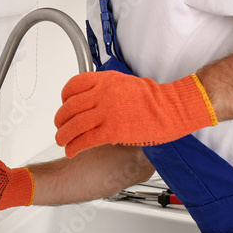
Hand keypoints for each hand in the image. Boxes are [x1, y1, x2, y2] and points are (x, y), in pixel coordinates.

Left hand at [53, 71, 216, 157]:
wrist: (173, 108)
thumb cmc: (156, 98)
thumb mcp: (127, 83)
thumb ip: (109, 88)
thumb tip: (98, 96)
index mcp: (106, 80)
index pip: (73, 86)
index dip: (64, 98)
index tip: (64, 105)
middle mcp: (102, 94)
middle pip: (70, 107)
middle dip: (60, 120)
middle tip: (59, 127)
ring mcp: (107, 112)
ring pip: (74, 125)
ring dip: (64, 135)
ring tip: (62, 142)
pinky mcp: (113, 130)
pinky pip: (86, 139)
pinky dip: (75, 146)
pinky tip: (72, 151)